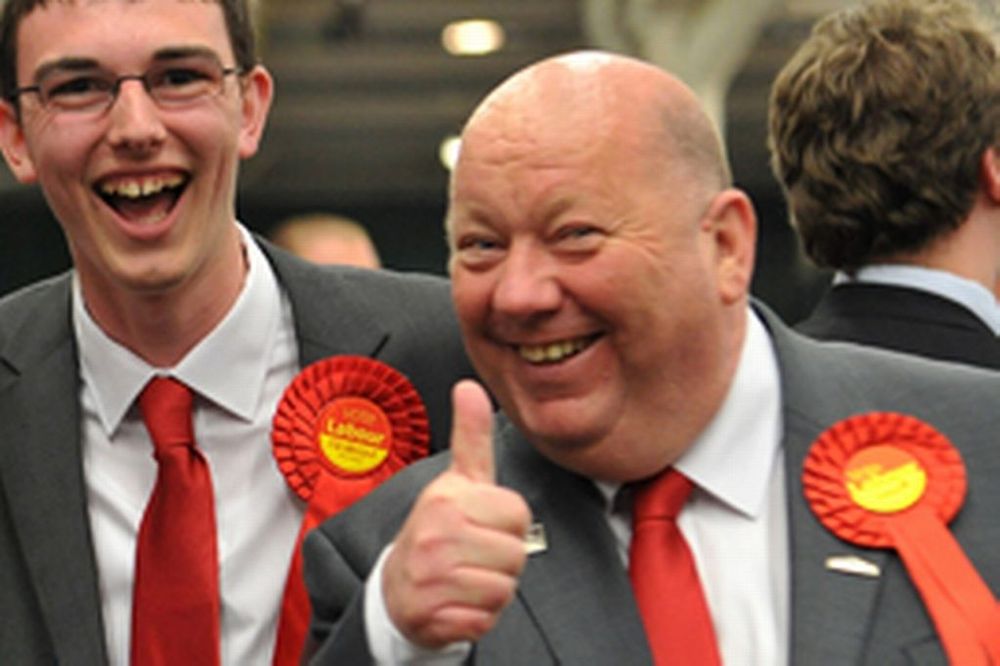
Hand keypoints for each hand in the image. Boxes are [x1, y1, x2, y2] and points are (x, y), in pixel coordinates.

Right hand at [382, 379, 531, 647]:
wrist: (396, 589)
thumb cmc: (436, 530)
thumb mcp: (455, 480)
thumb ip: (470, 435)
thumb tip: (470, 386)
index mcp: (447, 499)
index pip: (517, 513)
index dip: (508, 523)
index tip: (484, 525)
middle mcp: (435, 535)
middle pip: (516, 553)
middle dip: (503, 560)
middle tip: (475, 555)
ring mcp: (432, 577)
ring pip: (504, 588)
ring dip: (492, 590)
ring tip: (467, 577)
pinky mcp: (433, 616)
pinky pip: (485, 619)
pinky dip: (479, 617)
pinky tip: (459, 602)